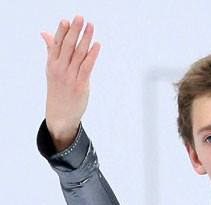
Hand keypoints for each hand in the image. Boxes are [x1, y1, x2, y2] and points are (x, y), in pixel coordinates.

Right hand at [41, 15, 99, 151]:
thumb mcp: (52, 70)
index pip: (56, 44)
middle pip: (67, 46)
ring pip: (78, 54)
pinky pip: (87, 66)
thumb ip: (52, 51)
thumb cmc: (58, 90)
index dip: (61, 31)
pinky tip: (97, 44)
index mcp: (52, 64)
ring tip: (91, 26)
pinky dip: (92, 55)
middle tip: (80, 17)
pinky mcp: (81, 85)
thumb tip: (45, 33)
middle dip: (74, 31)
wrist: (60, 114)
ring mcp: (70, 77)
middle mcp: (59, 69)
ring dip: (85, 39)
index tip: (66, 20)